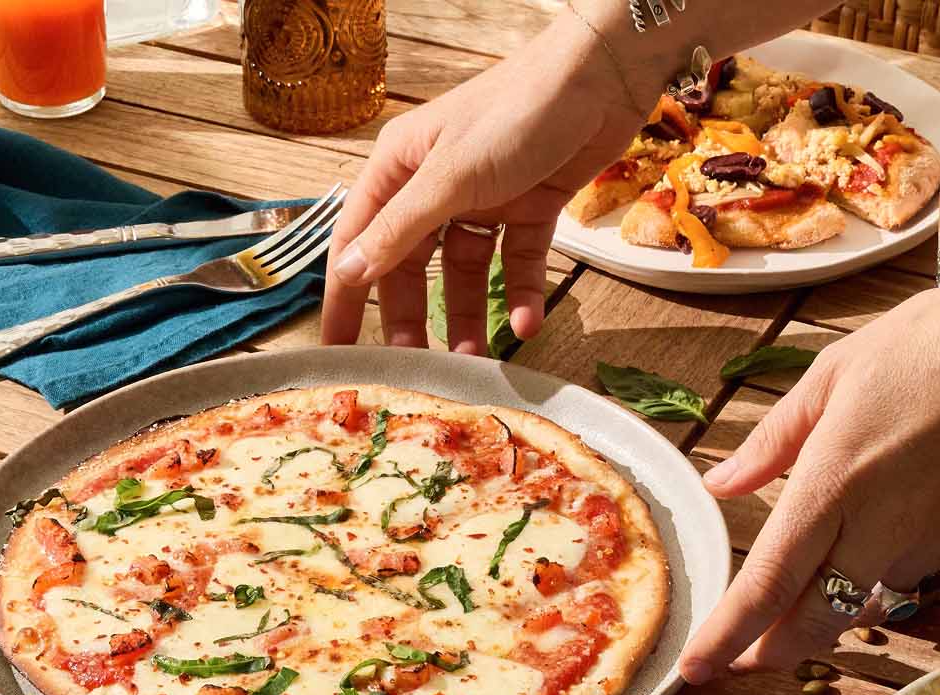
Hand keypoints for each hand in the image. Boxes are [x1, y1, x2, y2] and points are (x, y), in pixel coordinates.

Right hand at [320, 12, 655, 353]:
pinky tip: (525, 325)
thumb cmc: (514, 112)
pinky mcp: (529, 208)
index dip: (347, 297)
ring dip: (469, 316)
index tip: (340, 350)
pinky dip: (521, 295)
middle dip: (412, 317)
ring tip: (474, 361)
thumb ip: (400, 231)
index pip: (359, 243)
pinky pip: (517, 263)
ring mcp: (484, 198)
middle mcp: (435, 185)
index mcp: (399, 169)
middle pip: (411, 265)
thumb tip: (351, 273)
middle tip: (416, 368)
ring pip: (464, 272)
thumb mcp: (449, 178)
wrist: (599, 81)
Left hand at [677, 279, 939, 683]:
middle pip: (815, 618)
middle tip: (742, 661)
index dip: (728, 635)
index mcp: (833, 481)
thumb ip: (773, 440)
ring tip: (810, 581)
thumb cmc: (935, 342)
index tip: (695, 668)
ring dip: (830, 603)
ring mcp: (932, 541)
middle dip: (772, 651)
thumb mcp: (834, 372)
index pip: (769, 582)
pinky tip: (888, 523)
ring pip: (865, 597)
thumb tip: (720, 482)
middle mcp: (881, 526)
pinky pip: (911, 570)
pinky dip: (884, 565)